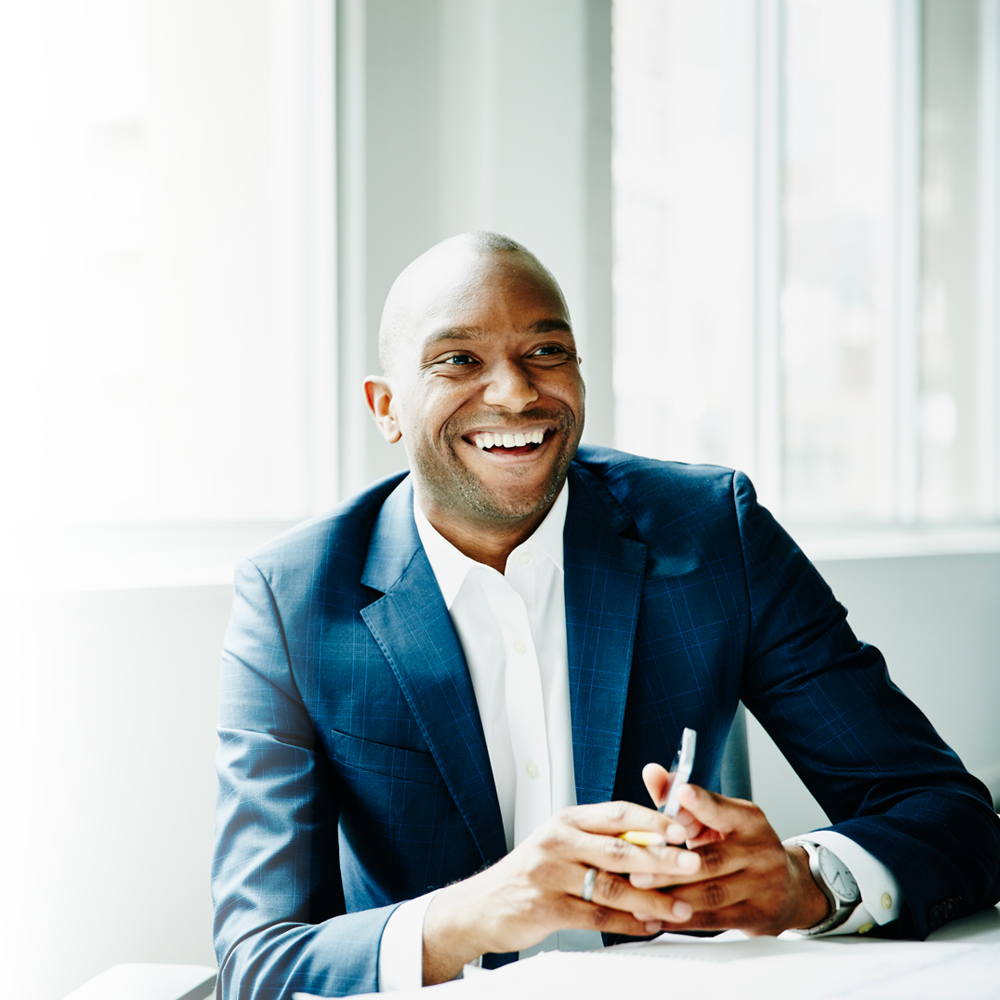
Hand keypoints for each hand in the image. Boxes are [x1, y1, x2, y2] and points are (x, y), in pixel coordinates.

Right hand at [422, 799, 702, 984]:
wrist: (483, 905)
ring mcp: (550, 874)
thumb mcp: (562, 844)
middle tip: (693, 864)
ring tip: (679, 908)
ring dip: (651, 899)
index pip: (617, 812)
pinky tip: (649, 927)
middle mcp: (558, 841)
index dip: (653, 820)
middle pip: (620, 848)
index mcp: (567, 820)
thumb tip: (655, 843)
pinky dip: (628, 924)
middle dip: (661, 857)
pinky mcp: (546, 908)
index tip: (683, 830)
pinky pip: (597, 917)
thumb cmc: (531, 873)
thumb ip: (601, 841)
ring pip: (612, 887)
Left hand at [628, 771, 830, 936]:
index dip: (701, 802)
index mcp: (748, 819)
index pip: (722, 809)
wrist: (790, 888)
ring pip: (711, 894)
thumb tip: (651, 772)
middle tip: (637, 873)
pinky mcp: (758, 916)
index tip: (681, 794)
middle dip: (670, 868)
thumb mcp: (717, 819)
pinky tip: (659, 917)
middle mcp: (760, 850)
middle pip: (711, 859)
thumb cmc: (739, 846)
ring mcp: (763, 885)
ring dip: (672, 897)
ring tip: (641, 897)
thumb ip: (682, 800)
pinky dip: (683, 920)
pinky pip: (715, 920)